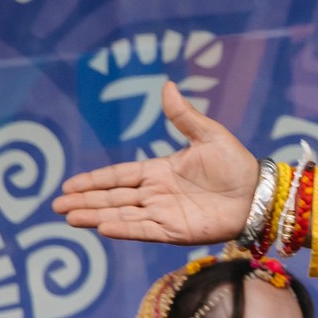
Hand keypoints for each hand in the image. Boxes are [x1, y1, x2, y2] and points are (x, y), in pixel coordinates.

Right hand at [53, 82, 258, 243]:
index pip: (119, 176)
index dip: (94, 181)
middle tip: (57, 206)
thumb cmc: (237, 165)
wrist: (260, 193)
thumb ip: (184, 116)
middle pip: (113, 198)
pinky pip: (145, 230)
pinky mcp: (176, 231)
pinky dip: (125, 229)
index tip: (69, 185)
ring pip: (123, 215)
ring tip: (69, 218)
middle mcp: (157, 194)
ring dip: (96, 216)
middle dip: (85, 201)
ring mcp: (165, 214)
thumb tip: (168, 85)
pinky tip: (103, 227)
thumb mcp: (209, 135)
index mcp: (160, 171)